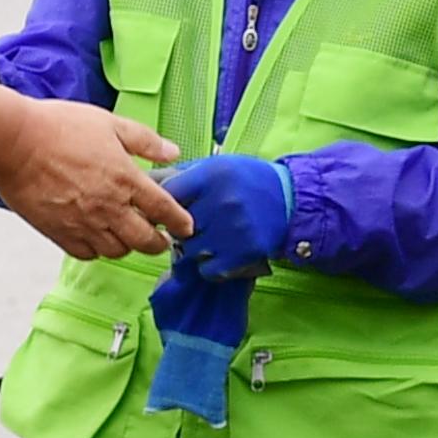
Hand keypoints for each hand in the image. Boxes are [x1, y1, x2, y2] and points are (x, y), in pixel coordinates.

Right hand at [0, 87, 191, 259]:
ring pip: (117, 251)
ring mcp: (84, 224)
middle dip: (157, 243)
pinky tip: (97, 239)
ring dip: (127, 246)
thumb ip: (145, 141)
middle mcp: (109, 208)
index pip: (163, 210)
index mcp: (126, 179)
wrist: (15, 144)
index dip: (179, 222)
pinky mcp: (60, 233)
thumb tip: (174, 153)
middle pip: (144, 240)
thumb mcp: (109, 124)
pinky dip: (97, 250)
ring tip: (126, 237)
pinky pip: (87, 254)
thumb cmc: (60, 127)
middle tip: (159, 240)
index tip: (186, 228)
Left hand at [161, 155, 293, 278]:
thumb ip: (184, 176)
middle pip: (176, 228)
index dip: (165, 205)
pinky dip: (210, 266)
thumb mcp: (218, 167)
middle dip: (180, 230)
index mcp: (212, 176)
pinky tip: (221, 252)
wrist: (291, 201)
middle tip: (192, 227)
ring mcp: (233, 231)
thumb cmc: (248, 181)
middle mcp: (222, 202)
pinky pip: (207, 270)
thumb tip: (146, 184)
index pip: (168, 194)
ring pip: (190, 251)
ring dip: (194, 249)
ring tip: (210, 239)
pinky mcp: (243, 254)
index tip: (170, 211)